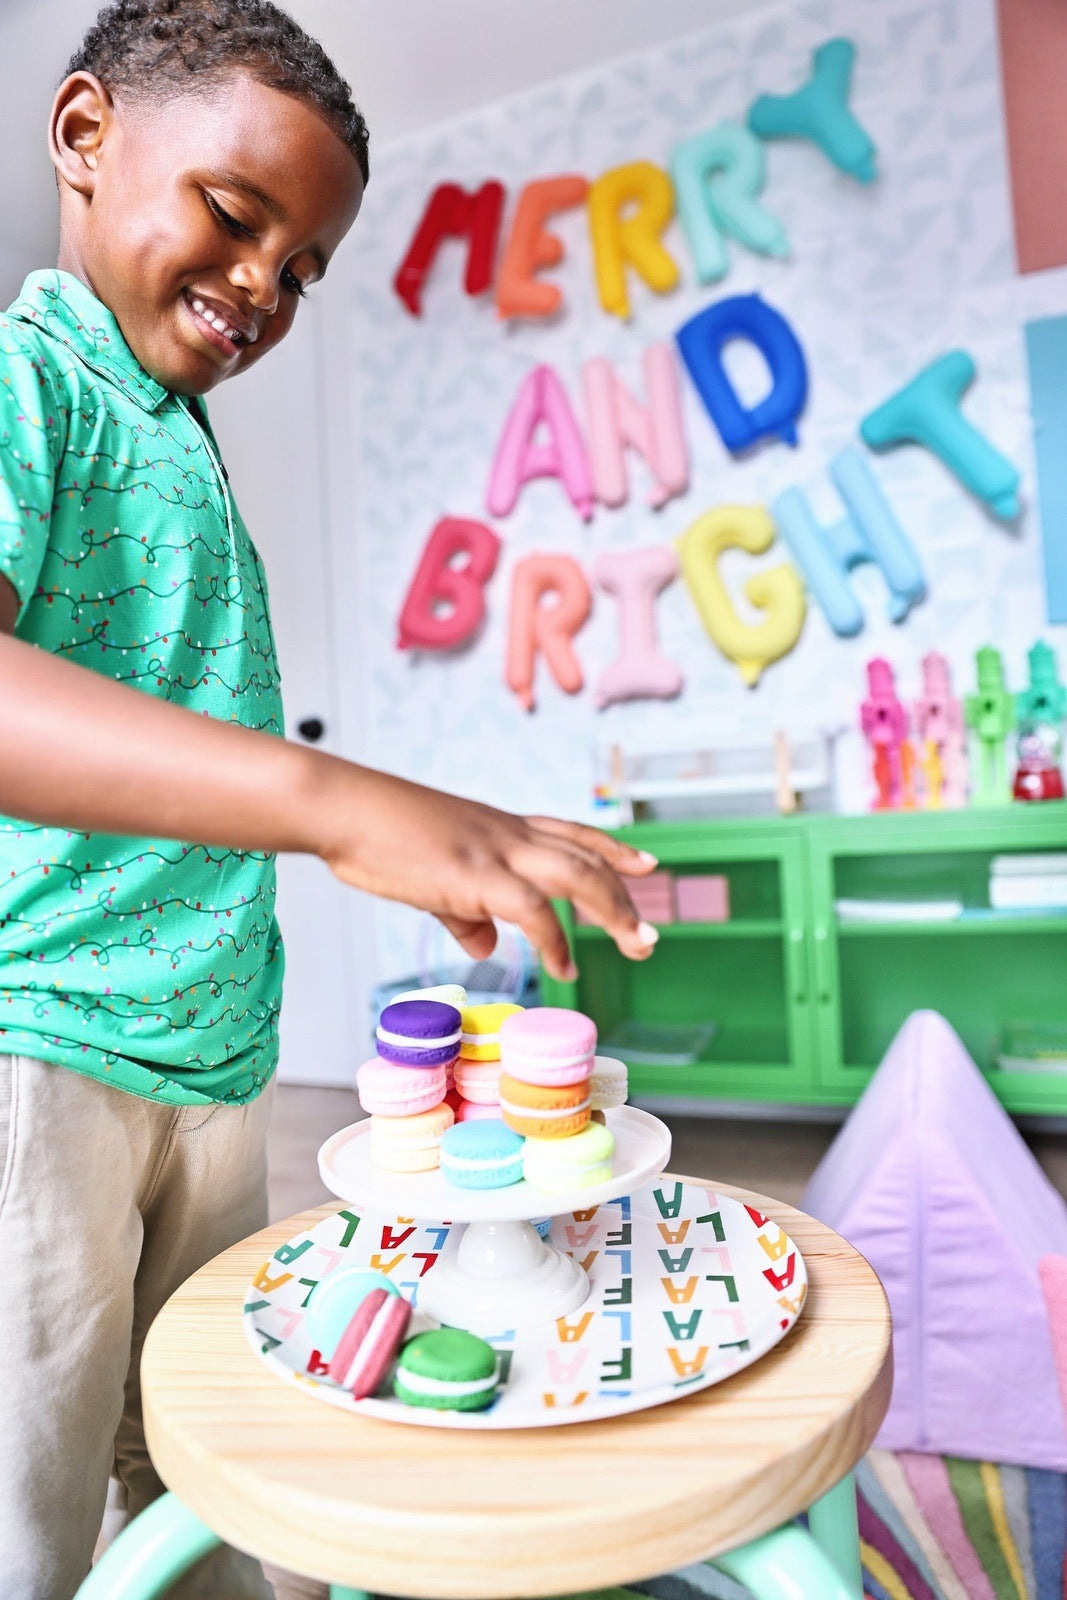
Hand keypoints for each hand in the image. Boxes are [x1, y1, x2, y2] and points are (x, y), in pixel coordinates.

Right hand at [317, 766, 658, 979]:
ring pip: (577, 875)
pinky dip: (555, 940)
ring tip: (634, 945)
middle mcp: (508, 833)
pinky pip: (533, 909)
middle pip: (586, 857)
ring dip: (613, 912)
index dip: (612, 848)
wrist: (344, 807)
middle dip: (624, 895)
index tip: (645, 864)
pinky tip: (563, 967)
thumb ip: (465, 913)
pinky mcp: (475, 874)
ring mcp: (494, 851)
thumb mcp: (431, 874)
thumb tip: (487, 946)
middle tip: (648, 935)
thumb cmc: (376, 835)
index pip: (571, 833)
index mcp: (499, 827)